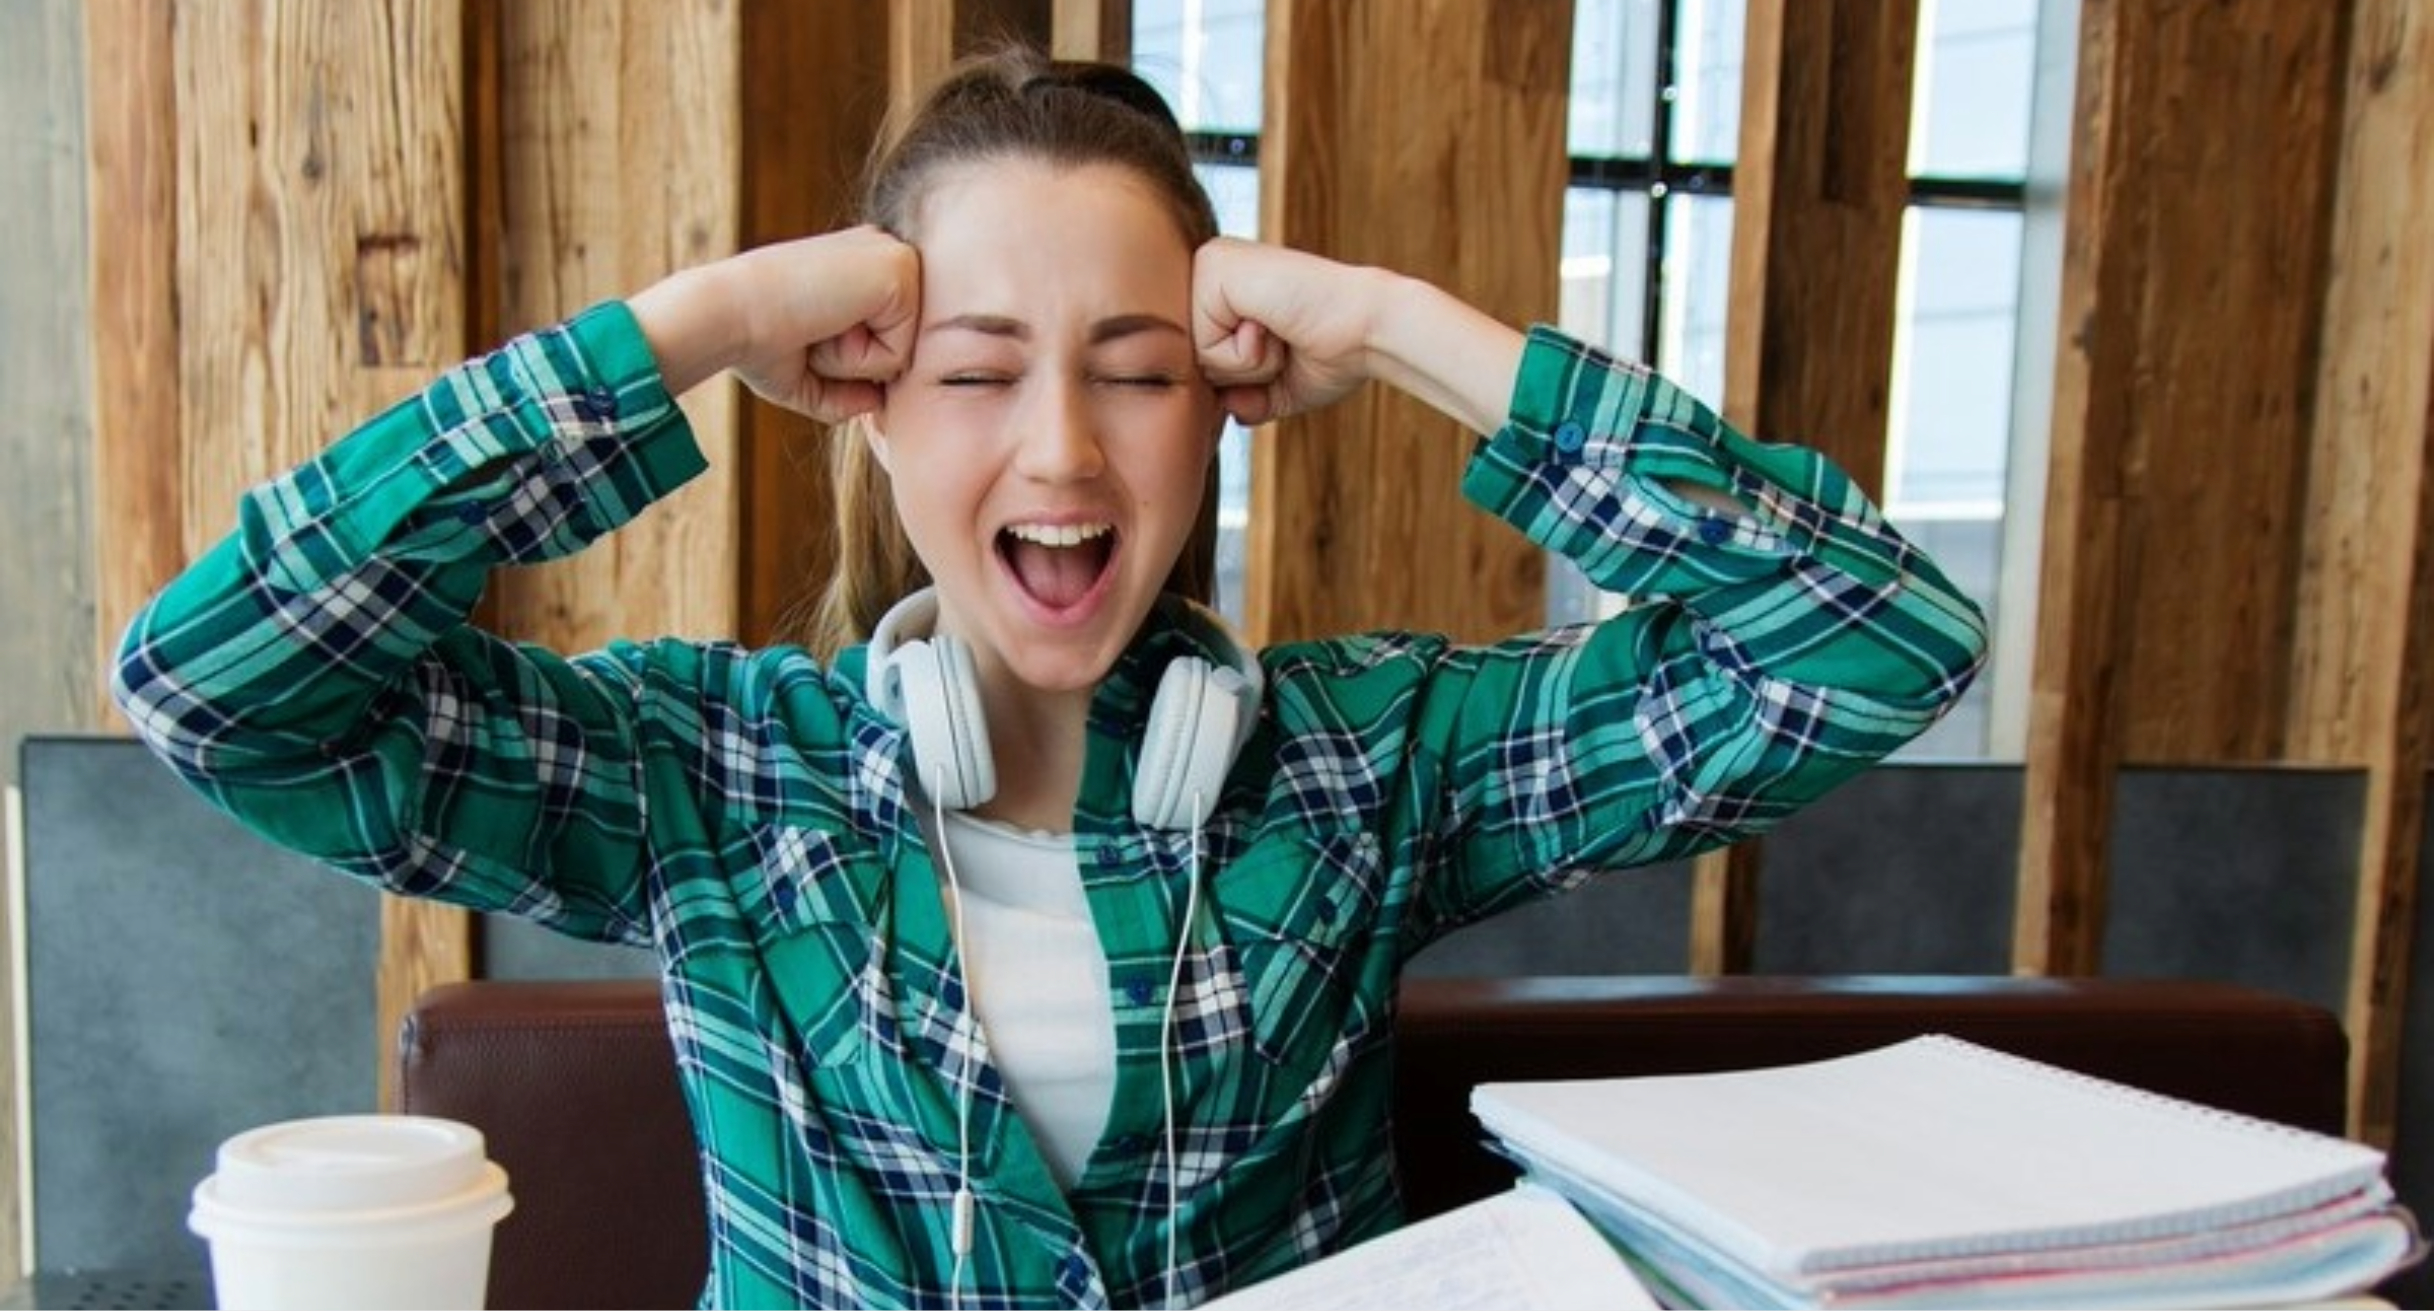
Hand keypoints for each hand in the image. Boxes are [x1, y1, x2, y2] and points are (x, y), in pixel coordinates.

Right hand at [629, 226, 919, 422]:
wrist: (727, 314)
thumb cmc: (756, 343)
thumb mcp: (808, 375)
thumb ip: (849, 393)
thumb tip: (880, 404)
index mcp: (864, 266)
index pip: (889, 342)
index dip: (849, 362)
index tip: (806, 334)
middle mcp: (884, 253)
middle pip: (901, 351)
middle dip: (853, 364)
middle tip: (809, 330)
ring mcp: (895, 257)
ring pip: (905, 355)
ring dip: (854, 362)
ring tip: (816, 324)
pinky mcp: (899, 269)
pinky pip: (901, 353)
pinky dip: (859, 357)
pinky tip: (827, 321)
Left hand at [1192, 237, 1526, 434]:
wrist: (1369, 331)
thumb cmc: (1335, 353)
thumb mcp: (1279, 384)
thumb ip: (1244, 398)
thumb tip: (1223, 409)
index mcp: (1225, 290)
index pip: (1201, 362)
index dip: (1245, 379)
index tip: (1287, 347)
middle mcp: (1211, 268)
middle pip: (1191, 360)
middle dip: (1242, 373)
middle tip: (1285, 339)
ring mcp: (1209, 263)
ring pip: (1195, 356)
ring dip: (1246, 364)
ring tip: (1282, 330)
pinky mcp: (1213, 267)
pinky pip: (1204, 346)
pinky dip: (1245, 354)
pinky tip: (1275, 324)